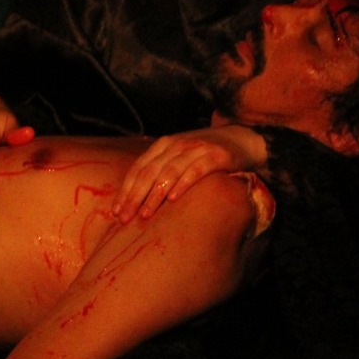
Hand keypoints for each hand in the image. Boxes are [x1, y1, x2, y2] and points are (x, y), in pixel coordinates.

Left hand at [114, 125, 268, 222]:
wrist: (242, 139)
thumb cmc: (205, 155)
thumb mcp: (179, 158)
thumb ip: (161, 171)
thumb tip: (136, 200)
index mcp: (162, 145)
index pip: (138, 169)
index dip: (126, 190)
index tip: (116, 212)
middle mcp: (175, 144)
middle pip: (149, 172)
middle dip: (134, 196)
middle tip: (125, 218)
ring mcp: (195, 148)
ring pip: (168, 172)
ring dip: (155, 195)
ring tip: (145, 214)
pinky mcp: (215, 155)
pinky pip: (195, 170)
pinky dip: (183, 184)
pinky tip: (173, 199)